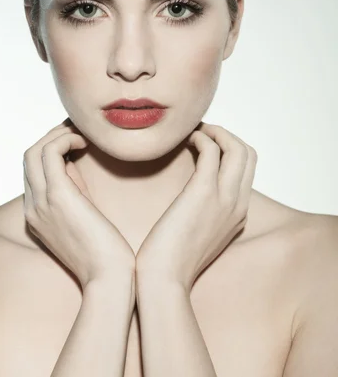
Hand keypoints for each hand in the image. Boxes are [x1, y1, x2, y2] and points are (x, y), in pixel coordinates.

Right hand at [23, 117, 135, 290]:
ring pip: (34, 151)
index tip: (76, 140)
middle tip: (78, 131)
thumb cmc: (105, 251)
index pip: (32, 172)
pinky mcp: (57, 195)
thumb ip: (73, 192)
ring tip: (82, 133)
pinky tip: (86, 142)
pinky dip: (65, 138)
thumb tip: (74, 162)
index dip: (52, 150)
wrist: (109, 278)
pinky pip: (50, 152)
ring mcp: (41, 202)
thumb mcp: (82, 217)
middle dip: (52, 137)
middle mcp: (32, 207)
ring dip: (57, 134)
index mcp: (36, 214)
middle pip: (28, 158)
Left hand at [135, 122, 257, 292]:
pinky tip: (185, 141)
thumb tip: (195, 194)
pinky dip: (202, 138)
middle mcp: (238, 204)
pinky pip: (212, 151)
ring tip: (195, 132)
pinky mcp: (203, 192)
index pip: (248, 170)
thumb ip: (207, 214)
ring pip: (237, 148)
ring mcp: (224, 198)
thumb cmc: (172, 260)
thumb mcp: (201, 236)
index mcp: (240, 214)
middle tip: (202, 133)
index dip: (229, 150)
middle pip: (249, 154)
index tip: (208, 144)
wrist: (164, 280)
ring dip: (216, 132)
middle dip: (227, 136)